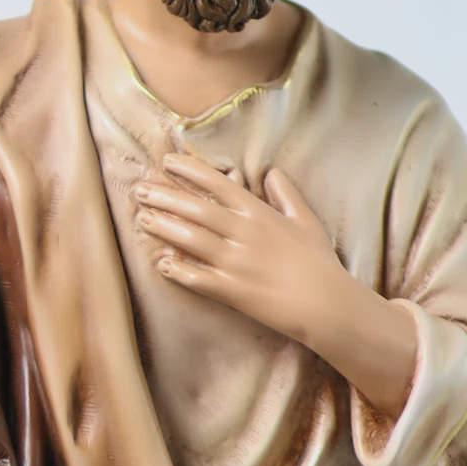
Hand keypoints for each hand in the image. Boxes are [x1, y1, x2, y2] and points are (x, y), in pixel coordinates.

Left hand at [132, 154, 343, 341]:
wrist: (327, 304)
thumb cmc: (319, 263)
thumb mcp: (306, 221)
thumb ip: (286, 194)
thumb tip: (272, 172)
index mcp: (260, 213)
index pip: (218, 183)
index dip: (190, 170)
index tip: (167, 161)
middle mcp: (244, 233)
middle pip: (196, 208)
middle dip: (165, 196)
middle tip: (140, 189)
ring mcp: (236, 263)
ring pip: (191, 239)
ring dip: (164, 227)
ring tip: (142, 218)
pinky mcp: (233, 291)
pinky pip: (198, 278)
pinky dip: (178, 270)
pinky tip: (161, 263)